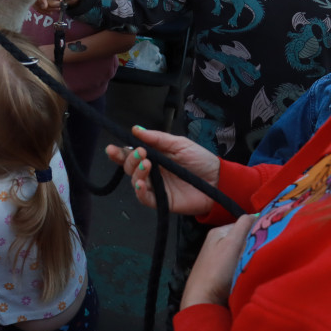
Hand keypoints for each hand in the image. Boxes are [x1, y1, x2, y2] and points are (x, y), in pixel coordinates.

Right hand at [105, 125, 220, 214]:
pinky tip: (141, 184)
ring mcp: (156, 187)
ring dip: (136, 172)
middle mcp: (152, 172)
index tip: (112, 149)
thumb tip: (135, 129)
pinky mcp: (162, 201)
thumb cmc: (200, 160)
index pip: (131, 155)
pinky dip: (139, 191)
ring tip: (146, 164)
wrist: (219, 180)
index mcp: (154, 157)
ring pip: (135, 181)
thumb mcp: (179, 144)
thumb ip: (157, 138)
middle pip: (130, 168)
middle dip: (128, 160)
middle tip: (139, 154)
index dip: (120, 153)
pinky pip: (145, 198)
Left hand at [181, 215, 255, 308]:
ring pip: (243, 252)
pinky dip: (247, 267)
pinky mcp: (222, 273)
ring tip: (258, 264)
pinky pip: (240, 264)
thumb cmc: (217, 270)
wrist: (203, 300)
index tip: (270, 239)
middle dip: (255, 244)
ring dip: (252, 257)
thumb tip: (256, 214)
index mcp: (219, 232)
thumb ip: (243, 226)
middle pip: (244, 239)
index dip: (258, 231)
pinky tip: (250, 274)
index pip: (244, 224)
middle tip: (264, 253)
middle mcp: (217, 242)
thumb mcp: (231, 243)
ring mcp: (219, 258)